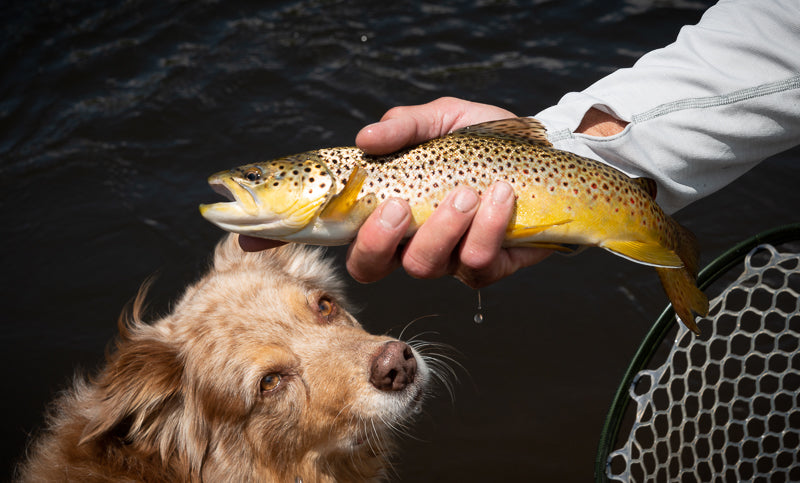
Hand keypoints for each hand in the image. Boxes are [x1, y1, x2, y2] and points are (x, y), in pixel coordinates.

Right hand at [346, 97, 552, 287]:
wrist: (540, 149)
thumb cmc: (481, 138)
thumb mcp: (441, 119)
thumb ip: (404, 126)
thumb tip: (364, 139)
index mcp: (392, 215)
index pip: (354, 244)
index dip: (355, 237)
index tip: (382, 201)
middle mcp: (413, 243)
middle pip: (374, 267)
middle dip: (382, 240)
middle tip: (403, 205)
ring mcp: (449, 260)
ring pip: (426, 266)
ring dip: (444, 227)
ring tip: (468, 192)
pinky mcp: (490, 267)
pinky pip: (477, 264)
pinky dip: (488, 228)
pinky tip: (503, 195)